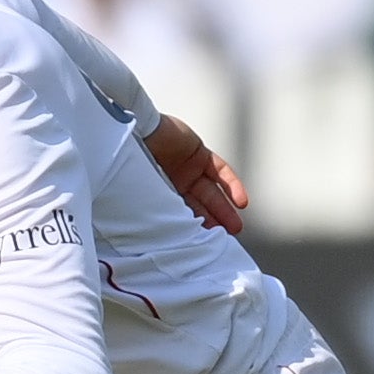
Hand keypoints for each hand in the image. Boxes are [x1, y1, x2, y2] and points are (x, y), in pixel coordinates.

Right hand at [146, 117, 248, 236]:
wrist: (137, 131)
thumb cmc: (132, 159)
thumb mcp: (146, 191)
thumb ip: (160, 208)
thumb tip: (171, 234)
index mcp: (159, 191)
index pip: (182, 212)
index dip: (196, 226)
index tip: (207, 243)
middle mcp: (175, 180)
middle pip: (200, 204)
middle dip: (214, 221)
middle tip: (226, 238)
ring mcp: (189, 167)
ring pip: (212, 191)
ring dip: (225, 208)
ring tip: (236, 225)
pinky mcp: (200, 153)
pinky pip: (220, 170)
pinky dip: (232, 185)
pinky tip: (240, 202)